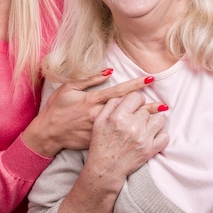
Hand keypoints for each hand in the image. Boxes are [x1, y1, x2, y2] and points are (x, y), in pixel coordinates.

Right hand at [22, 72, 164, 156]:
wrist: (48, 134)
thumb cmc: (57, 109)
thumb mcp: (69, 88)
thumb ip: (89, 79)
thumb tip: (108, 71)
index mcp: (92, 101)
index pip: (118, 91)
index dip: (135, 85)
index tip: (150, 79)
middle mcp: (98, 116)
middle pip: (126, 111)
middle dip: (147, 107)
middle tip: (164, 104)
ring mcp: (98, 130)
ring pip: (124, 125)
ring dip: (142, 122)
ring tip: (159, 118)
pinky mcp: (97, 142)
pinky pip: (118, 138)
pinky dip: (130, 135)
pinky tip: (144, 134)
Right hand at [84, 90, 168, 192]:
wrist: (105, 168)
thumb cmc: (100, 143)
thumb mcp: (99, 120)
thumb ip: (112, 104)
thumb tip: (126, 96)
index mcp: (119, 116)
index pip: (137, 97)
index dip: (135, 101)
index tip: (133, 107)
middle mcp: (132, 126)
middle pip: (147, 110)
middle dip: (141, 114)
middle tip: (134, 122)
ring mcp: (143, 139)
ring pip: (159, 120)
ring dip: (152, 123)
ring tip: (144, 128)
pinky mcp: (150, 150)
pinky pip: (165, 136)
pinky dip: (159, 135)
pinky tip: (150, 137)